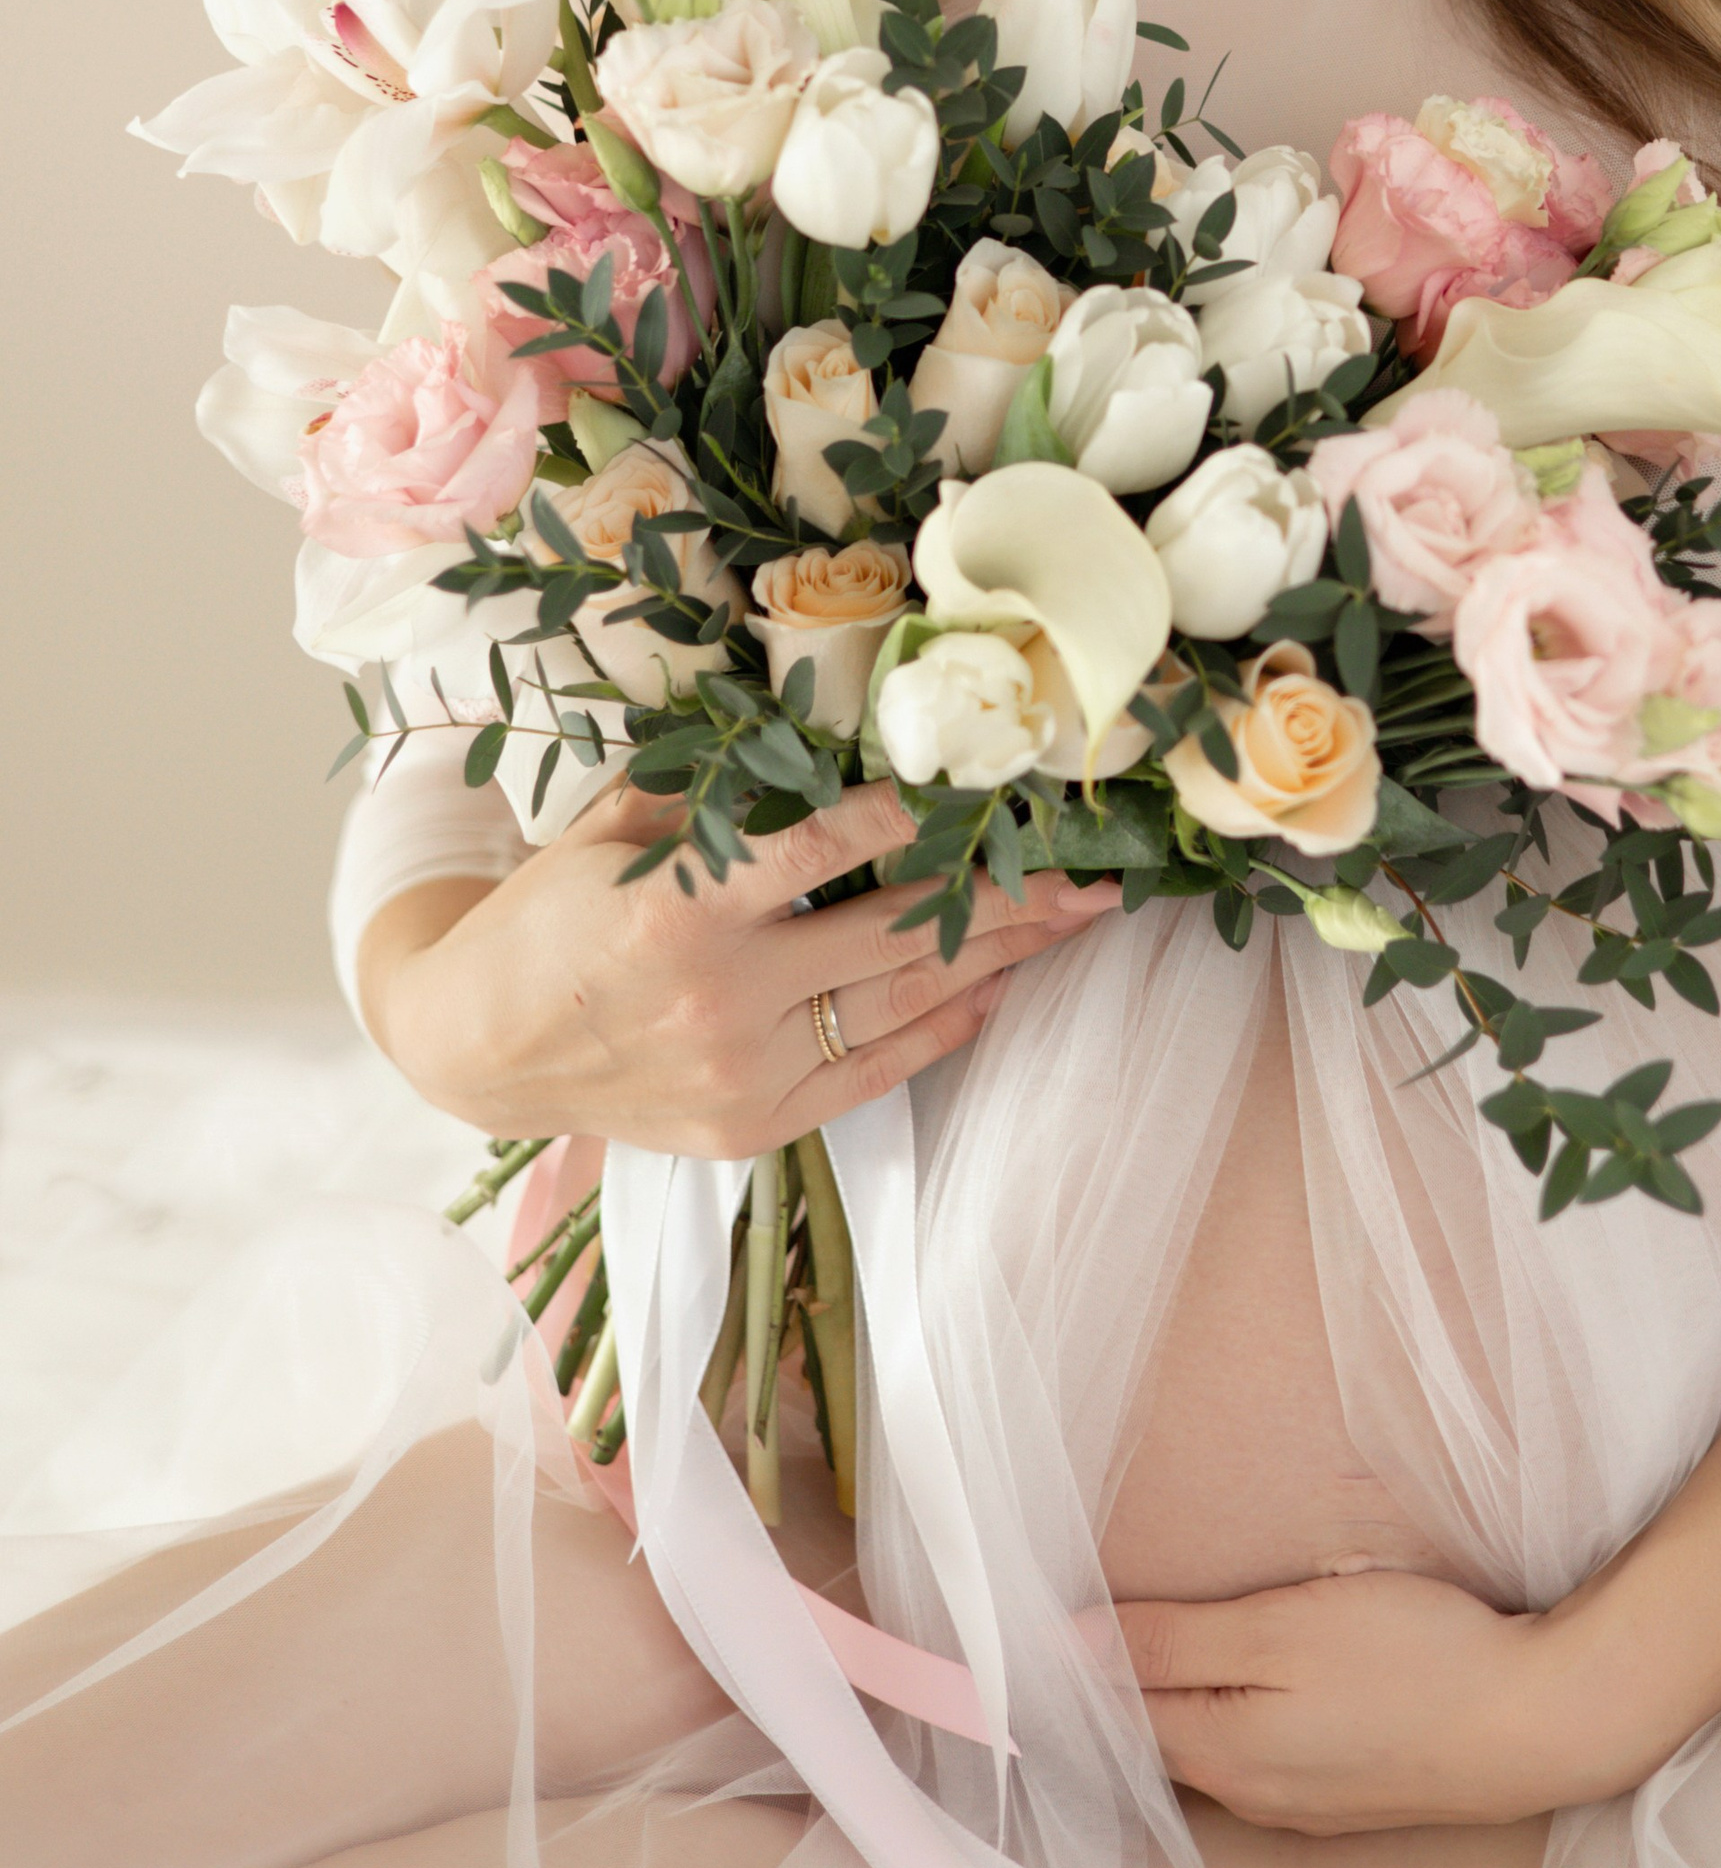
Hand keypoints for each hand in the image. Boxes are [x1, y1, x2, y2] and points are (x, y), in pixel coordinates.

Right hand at [362, 776, 1120, 1151]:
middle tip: (1097, 866)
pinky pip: (873, 1071)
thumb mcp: (616, 829)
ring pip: (901, 1004)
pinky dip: (943, 1029)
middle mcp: (721, 999)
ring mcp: (741, 1072)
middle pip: (896, 935)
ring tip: (1074, 917)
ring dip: (1000, 959)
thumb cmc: (550, 915)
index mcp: (678, 911)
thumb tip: (834, 743)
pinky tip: (997, 987)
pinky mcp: (750, 1125)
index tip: (997, 776)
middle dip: (1007, 895)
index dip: (917, 811)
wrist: (477, 1045)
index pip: (827, 847)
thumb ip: (720, 796)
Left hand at [1117, 1567, 1603, 1835]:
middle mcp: (1251, 1788)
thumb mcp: (1278, 1628)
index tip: (1049, 1613)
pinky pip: (1265, 1746)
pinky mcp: (1347, 1786)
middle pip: (1161, 1729)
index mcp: (1222, 1749)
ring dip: (1186, 1689)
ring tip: (1164, 1632)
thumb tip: (1069, 1645)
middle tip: (1097, 1613)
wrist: (1534, 1721)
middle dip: (1127, 1677)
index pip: (1116, 1709)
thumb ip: (1174, 1640)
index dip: (1079, 1660)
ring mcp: (1303, 1796)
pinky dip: (1241, 1705)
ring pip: (1214, 1737)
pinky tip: (1256, 1668)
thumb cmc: (1412, 1661)